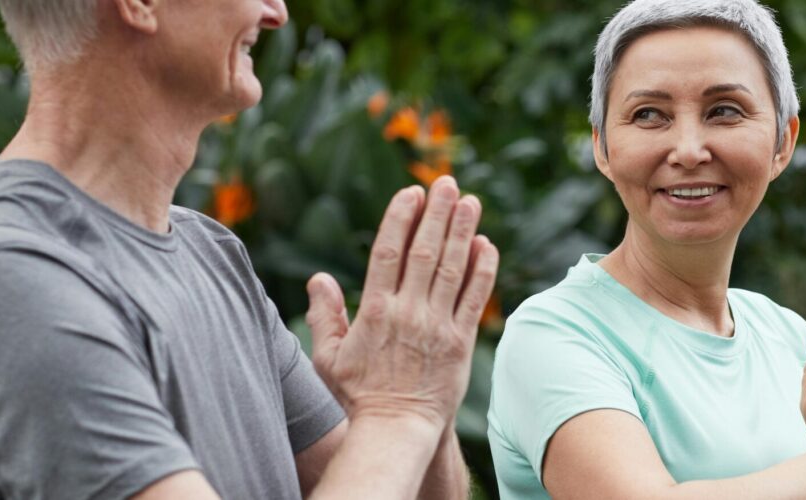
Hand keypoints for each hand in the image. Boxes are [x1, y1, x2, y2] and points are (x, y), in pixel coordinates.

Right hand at [304, 176, 499, 428]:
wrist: (396, 429)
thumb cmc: (358, 395)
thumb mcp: (329, 357)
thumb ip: (325, 315)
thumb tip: (318, 278)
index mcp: (375, 311)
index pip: (388, 252)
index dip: (401, 218)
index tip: (411, 193)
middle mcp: (408, 312)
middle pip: (424, 252)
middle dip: (437, 213)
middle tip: (447, 182)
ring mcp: (437, 326)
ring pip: (452, 269)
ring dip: (462, 232)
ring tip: (471, 201)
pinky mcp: (461, 342)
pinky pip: (474, 299)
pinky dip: (482, 270)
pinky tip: (487, 245)